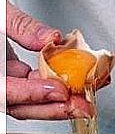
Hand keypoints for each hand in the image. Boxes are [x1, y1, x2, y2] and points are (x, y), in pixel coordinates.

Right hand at [4, 0, 91, 119]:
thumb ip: (20, 26)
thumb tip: (51, 39)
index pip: (4, 92)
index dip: (34, 94)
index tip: (59, 91)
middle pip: (22, 106)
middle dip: (56, 108)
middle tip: (82, 105)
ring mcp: (5, 80)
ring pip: (33, 101)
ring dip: (63, 102)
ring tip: (88, 100)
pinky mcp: (16, 75)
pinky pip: (39, 87)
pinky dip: (61, 87)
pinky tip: (81, 85)